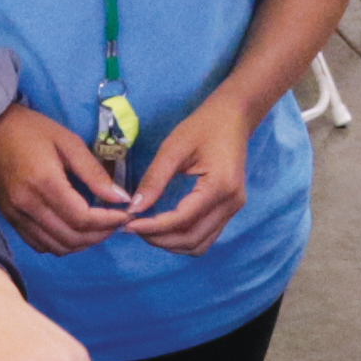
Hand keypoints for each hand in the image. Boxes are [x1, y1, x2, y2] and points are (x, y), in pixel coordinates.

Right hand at [0, 102, 135, 255]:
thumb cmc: (31, 129)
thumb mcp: (69, 142)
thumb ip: (94, 173)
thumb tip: (121, 198)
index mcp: (44, 182)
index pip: (82, 218)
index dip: (108, 221)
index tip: (125, 214)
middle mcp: (28, 204)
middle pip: (71, 237)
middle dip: (100, 235)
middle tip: (116, 222)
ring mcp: (16, 214)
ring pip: (56, 246)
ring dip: (82, 244)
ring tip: (98, 229)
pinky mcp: (10, 218)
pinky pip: (39, 244)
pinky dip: (61, 244)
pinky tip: (73, 231)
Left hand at [121, 88, 259, 253]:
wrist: (233, 117)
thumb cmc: (203, 126)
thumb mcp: (174, 148)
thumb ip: (154, 179)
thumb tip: (134, 208)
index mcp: (220, 186)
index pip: (182, 219)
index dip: (153, 227)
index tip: (127, 224)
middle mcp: (231, 203)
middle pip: (192, 239)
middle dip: (159, 239)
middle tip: (132, 228)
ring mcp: (233, 209)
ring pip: (199, 244)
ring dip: (171, 243)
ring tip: (146, 230)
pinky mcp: (230, 210)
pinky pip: (206, 236)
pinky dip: (183, 238)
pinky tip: (164, 227)